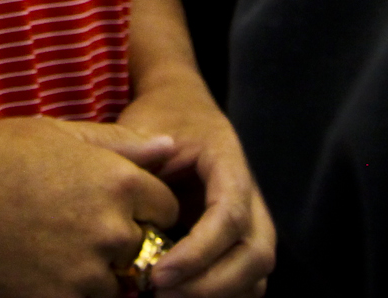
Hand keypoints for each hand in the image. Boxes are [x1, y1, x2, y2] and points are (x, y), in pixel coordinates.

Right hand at [0, 117, 180, 297]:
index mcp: (118, 181)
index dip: (142, 205)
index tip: (107, 202)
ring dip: (97, 271)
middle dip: (121, 239)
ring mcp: (86, 273)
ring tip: (53, 244)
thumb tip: (170, 147)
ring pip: (117, 282)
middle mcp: (111, 229)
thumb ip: (121, 144)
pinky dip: (69, 291)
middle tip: (72, 223)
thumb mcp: (59, 134)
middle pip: (146, 248)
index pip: (166, 207)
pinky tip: (38, 265)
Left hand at [118, 82, 273, 296]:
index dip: (198, 252)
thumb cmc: (162, 118)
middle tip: (161, 292)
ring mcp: (251, 220)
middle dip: (213, 284)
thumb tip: (129, 195)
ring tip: (167, 297)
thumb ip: (135, 156)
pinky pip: (247, 280)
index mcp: (229, 162)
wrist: (183, 108)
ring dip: (219, 294)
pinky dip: (222, 295)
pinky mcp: (241, 239)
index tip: (159, 273)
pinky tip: (182, 295)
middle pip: (257, 254)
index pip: (229, 216)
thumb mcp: (144, 126)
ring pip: (257, 273)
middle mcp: (250, 195)